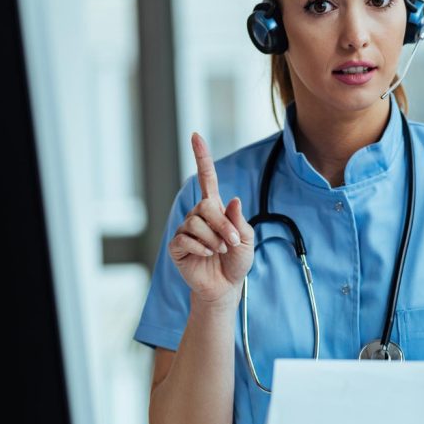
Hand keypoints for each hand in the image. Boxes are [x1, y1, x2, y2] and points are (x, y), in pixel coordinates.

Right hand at [168, 133, 254, 304]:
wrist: (225, 287)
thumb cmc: (236, 261)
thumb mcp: (246, 239)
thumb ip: (238, 220)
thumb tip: (232, 199)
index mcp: (215, 208)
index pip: (207, 178)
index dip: (201, 157)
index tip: (196, 136)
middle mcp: (198, 215)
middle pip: (205, 206)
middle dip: (222, 224)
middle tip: (231, 242)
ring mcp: (186, 230)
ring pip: (196, 224)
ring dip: (213, 240)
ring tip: (219, 251)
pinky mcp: (177, 246)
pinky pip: (184, 239)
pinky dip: (199, 248)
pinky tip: (205, 256)